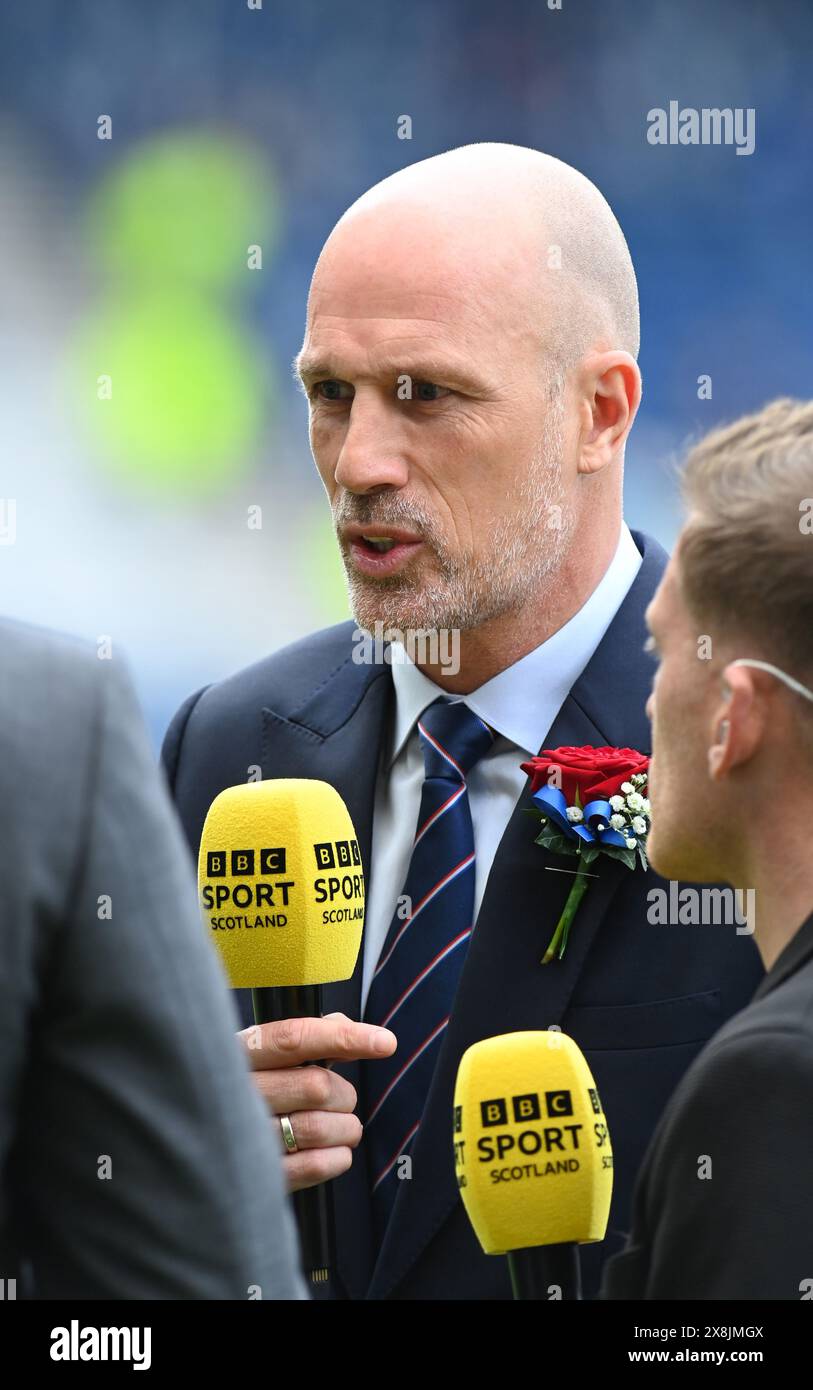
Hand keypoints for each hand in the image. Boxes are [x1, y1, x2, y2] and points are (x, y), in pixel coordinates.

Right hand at [239, 1012, 396, 1191]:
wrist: (198, 1144)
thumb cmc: (248, 1087)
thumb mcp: (263, 1055)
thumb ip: (305, 1037)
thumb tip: (345, 1024)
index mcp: (238, 1053)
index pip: (294, 1038)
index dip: (344, 1037)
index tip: (385, 1042)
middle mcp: (234, 1093)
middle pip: (316, 1086)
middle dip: (344, 1095)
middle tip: (342, 1100)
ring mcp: (241, 1137)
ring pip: (318, 1128)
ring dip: (346, 1128)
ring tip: (341, 1127)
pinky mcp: (257, 1176)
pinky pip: (314, 1166)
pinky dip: (337, 1158)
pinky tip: (332, 1151)